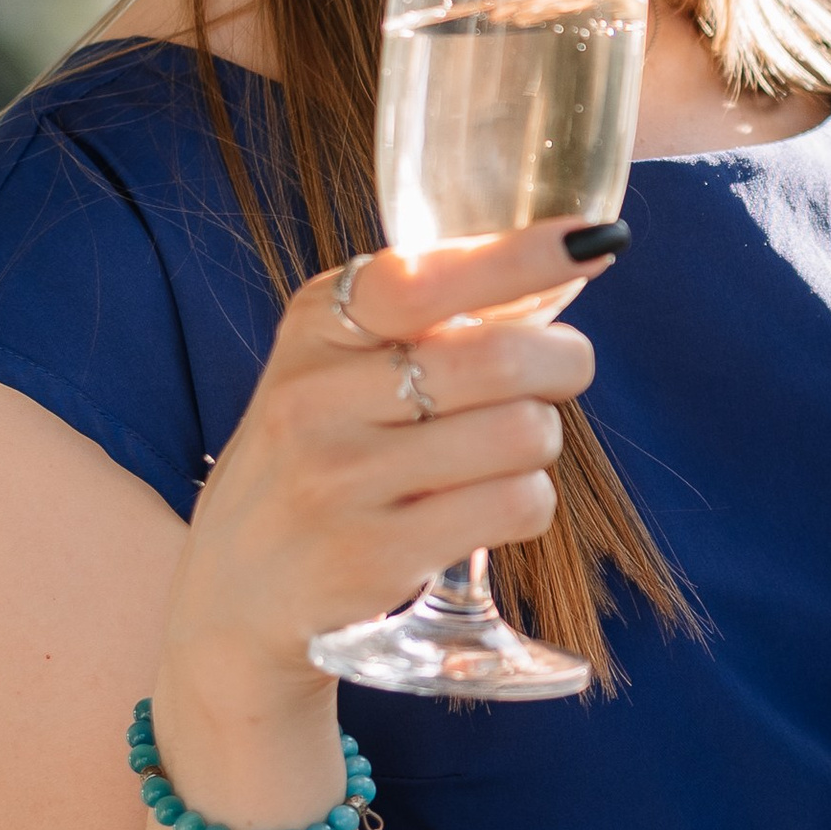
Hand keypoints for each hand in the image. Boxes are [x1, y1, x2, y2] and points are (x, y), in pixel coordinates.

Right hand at [154, 223, 616, 801]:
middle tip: (562, 370)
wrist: (237, 588)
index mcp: (313, 327)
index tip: (593, 240)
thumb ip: (418, 312)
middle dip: (563, 361)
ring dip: (540, 440)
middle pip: (500, 359)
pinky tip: (487, 504)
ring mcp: (341, 482)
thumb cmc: (320, 453)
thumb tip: (563, 253)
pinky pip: (516, 505)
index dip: (519, 257)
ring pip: (522, 433)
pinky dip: (528, 501)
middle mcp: (315, 399)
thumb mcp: (332, 365)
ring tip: (500, 450)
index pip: (420, 278)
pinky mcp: (375, 556)